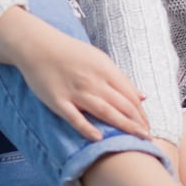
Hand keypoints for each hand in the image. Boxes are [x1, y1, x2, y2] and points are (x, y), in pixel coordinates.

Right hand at [0, 6, 150, 139]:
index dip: (141, 112)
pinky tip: (98, 138)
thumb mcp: (99, 59)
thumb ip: (120, 79)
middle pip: (121, 105)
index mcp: (105, 69)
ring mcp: (75, 91)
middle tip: (147, 138)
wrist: (37, 45)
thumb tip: (142, 97)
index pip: (129, 94)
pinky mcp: (57, 100)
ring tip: (135, 140)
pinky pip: (74, 117)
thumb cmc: (70, 53)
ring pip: (104, 111)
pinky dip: (87, 128)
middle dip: (137, 123)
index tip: (147, 126)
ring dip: (122, 126)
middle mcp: (93, 80)